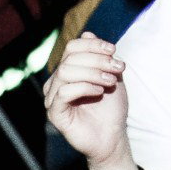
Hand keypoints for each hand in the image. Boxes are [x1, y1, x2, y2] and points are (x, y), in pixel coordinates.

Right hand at [44, 33, 131, 169]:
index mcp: (69, 72)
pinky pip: (64, 93)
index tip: (113, 50)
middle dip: (97, 60)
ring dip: (92, 73)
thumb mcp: (111, 75)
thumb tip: (87, 32)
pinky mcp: (55, 114)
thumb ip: (101, 56)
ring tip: (110, 82)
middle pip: (70, 58)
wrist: (113, 137)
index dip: (93, 45)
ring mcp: (53, 99)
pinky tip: (99, 92)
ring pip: (65, 72)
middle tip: (117, 68)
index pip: (73, 48)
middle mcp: (57, 83)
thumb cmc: (111, 108)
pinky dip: (84, 88)